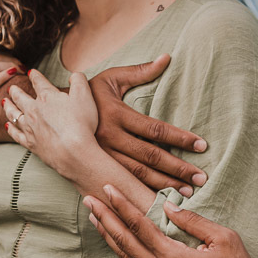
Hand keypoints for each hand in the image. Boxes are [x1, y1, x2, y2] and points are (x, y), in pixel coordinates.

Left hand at [3, 70, 101, 177]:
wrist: (73, 152)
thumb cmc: (81, 124)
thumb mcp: (85, 96)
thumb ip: (79, 81)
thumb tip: (74, 75)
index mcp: (47, 97)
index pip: (38, 82)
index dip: (34, 76)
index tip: (31, 72)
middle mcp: (34, 110)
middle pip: (20, 98)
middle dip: (15, 91)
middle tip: (11, 87)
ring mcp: (30, 128)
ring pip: (13, 114)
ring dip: (8, 107)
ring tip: (4, 102)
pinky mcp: (30, 143)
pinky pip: (15, 134)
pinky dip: (10, 129)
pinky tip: (7, 126)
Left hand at [84, 185, 257, 257]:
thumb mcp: (224, 239)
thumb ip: (193, 221)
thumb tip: (170, 209)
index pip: (138, 226)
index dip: (120, 205)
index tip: (107, 188)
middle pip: (124, 242)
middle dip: (104, 218)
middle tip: (88, 200)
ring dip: (110, 237)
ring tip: (96, 220)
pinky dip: (124, 255)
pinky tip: (119, 245)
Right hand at [91, 54, 208, 195]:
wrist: (55, 112)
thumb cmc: (91, 93)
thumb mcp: (113, 78)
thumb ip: (141, 71)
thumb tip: (168, 57)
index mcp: (115, 114)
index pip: (155, 130)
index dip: (180, 138)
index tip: (202, 145)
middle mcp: (108, 137)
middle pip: (149, 157)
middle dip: (177, 169)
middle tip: (201, 178)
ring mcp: (101, 155)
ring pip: (136, 175)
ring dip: (163, 185)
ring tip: (187, 192)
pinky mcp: (97, 166)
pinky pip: (123, 182)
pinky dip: (143, 192)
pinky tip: (160, 199)